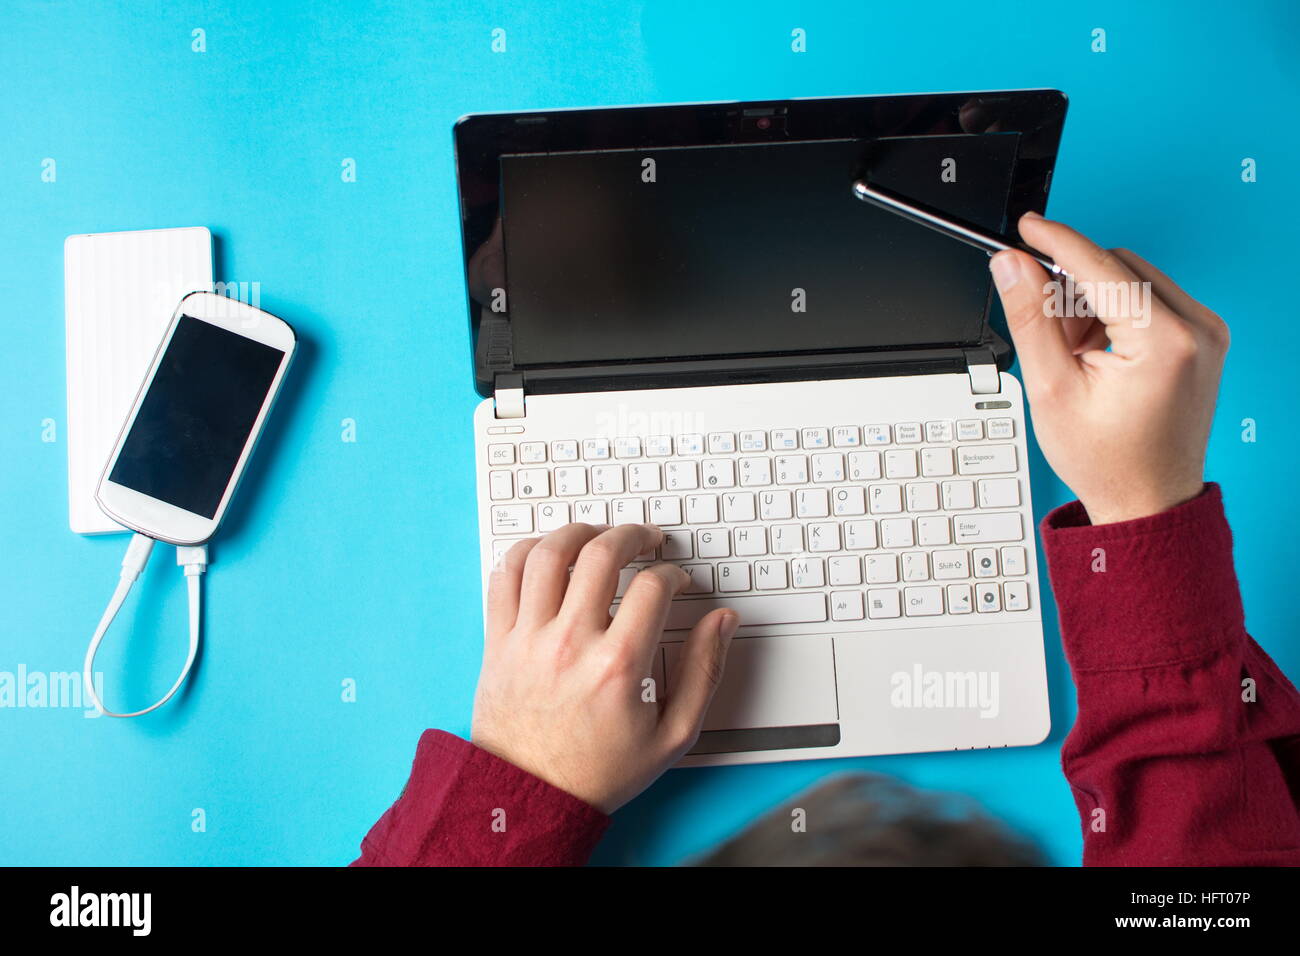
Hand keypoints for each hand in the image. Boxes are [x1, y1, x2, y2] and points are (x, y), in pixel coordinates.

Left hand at [471, 523, 738, 812]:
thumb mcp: (672, 735)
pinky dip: (527, 552)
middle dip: (633, 535)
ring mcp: (528, 639)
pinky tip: (548, 554)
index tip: (677, 580)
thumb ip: (705, 672)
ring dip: (579, 532)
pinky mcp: (497, 641)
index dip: (674, 574)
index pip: (653, 587)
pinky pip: (505, 576)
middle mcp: (570, 644)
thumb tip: (723, 623)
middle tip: (645, 539)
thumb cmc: (597, 772)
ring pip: (549, 554)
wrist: (531, 798)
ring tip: (597, 535)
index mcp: (617, 666)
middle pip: (602, 553)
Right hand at [989, 214, 1229, 524]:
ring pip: (1133, 280)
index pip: (1102, 267)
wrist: (1147, 502)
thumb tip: (1012, 265)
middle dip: (1073, 289)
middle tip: (1047, 333)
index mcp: (1165, 341)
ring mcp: (1206, 332)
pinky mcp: (1202, 338)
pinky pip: (1150, 300)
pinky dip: (1114, 314)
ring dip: (1092, 303)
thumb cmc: (1108, 461)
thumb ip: (1029, 318)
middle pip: (1119, 267)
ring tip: (1074, 356)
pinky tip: (1096, 354)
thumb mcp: (1051, 388)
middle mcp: (1198, 328)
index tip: (1027, 226)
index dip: (1057, 242)